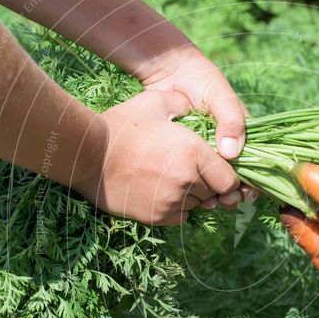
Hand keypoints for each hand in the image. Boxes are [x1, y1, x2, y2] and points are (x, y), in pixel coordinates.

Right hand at [74, 90, 239, 225]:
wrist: (88, 155)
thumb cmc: (123, 125)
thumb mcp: (155, 100)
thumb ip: (182, 103)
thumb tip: (195, 106)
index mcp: (194, 153)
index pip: (230, 180)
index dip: (228, 176)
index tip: (219, 169)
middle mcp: (187, 181)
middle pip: (215, 194)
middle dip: (210, 184)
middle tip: (192, 170)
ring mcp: (171, 202)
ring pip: (198, 205)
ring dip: (193, 196)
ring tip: (174, 178)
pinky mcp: (156, 216)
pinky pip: (180, 217)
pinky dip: (178, 207)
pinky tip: (163, 190)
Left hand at [139, 46, 251, 208]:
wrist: (167, 71)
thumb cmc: (200, 79)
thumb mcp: (220, 96)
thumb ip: (231, 121)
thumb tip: (232, 154)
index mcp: (241, 133)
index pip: (257, 163)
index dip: (255, 181)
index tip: (246, 193)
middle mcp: (226, 145)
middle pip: (236, 178)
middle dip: (233, 194)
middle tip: (224, 201)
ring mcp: (206, 151)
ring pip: (215, 181)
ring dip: (215, 195)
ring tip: (209, 202)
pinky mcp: (187, 154)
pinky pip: (195, 175)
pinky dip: (196, 188)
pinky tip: (192, 196)